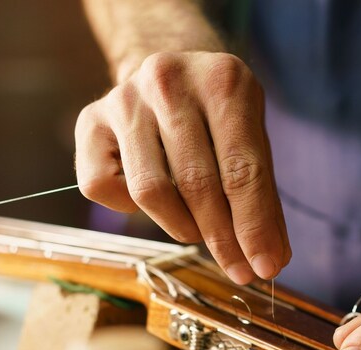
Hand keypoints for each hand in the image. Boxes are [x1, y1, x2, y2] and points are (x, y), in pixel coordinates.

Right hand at [75, 51, 290, 284]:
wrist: (171, 70)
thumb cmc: (219, 117)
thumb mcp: (252, 139)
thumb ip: (262, 195)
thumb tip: (271, 258)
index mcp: (222, 81)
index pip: (242, 169)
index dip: (253, 225)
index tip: (265, 267)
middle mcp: (168, 82)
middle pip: (197, 183)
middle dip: (222, 238)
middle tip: (239, 269)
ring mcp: (123, 99)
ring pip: (150, 191)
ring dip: (182, 226)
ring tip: (200, 230)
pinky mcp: (89, 121)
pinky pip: (104, 187)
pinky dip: (130, 209)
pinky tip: (155, 198)